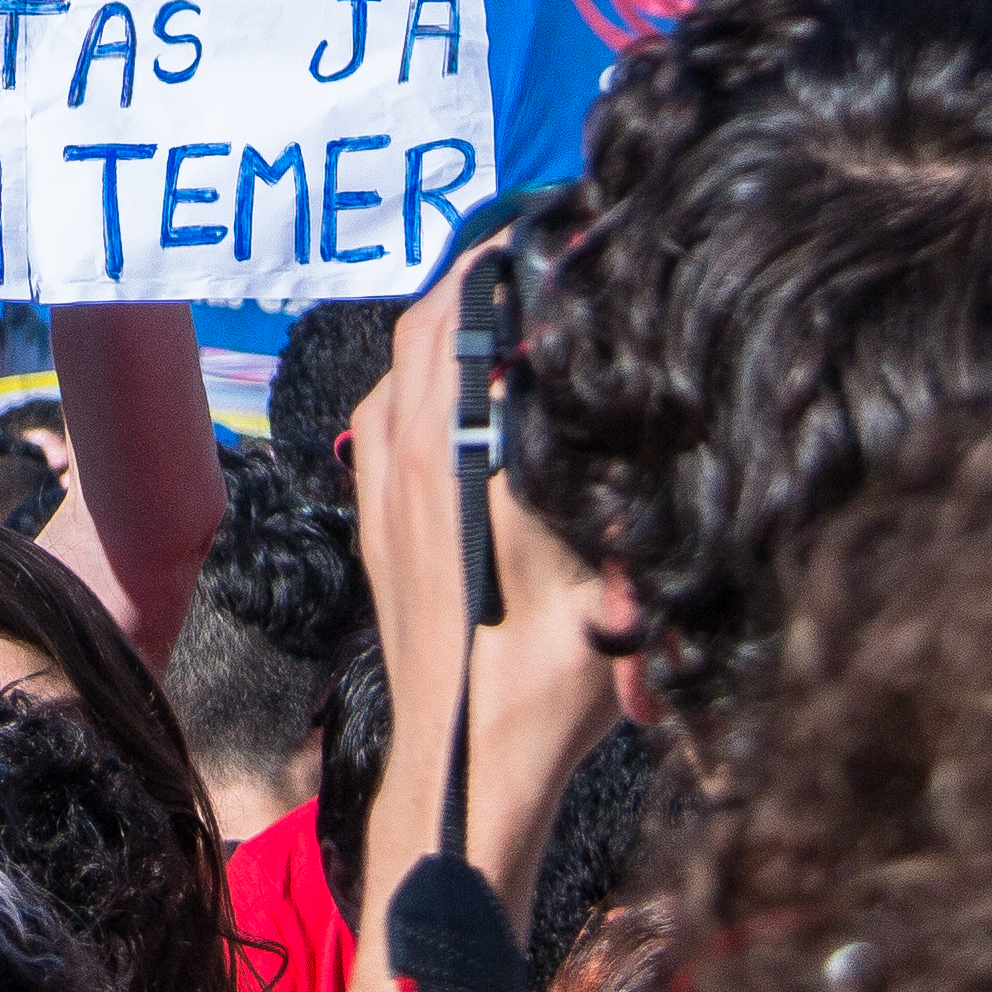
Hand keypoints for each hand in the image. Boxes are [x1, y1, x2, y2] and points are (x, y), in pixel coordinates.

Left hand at [343, 254, 626, 896]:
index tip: (567, 230)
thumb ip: (612, 484)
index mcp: (467, 448)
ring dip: (452, 316)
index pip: (479, 306)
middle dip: (490, 273)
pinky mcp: (373, 508)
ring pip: (406, 353)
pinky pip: (385, 403)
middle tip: (546, 254)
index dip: (523, 256)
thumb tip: (617, 394)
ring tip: (511, 303)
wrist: (470, 760)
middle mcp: (413, 448)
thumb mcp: (614, 576)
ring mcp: (384, 476)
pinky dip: (420, 371)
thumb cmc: (547, 679)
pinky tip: (462, 385)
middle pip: (439, 312)